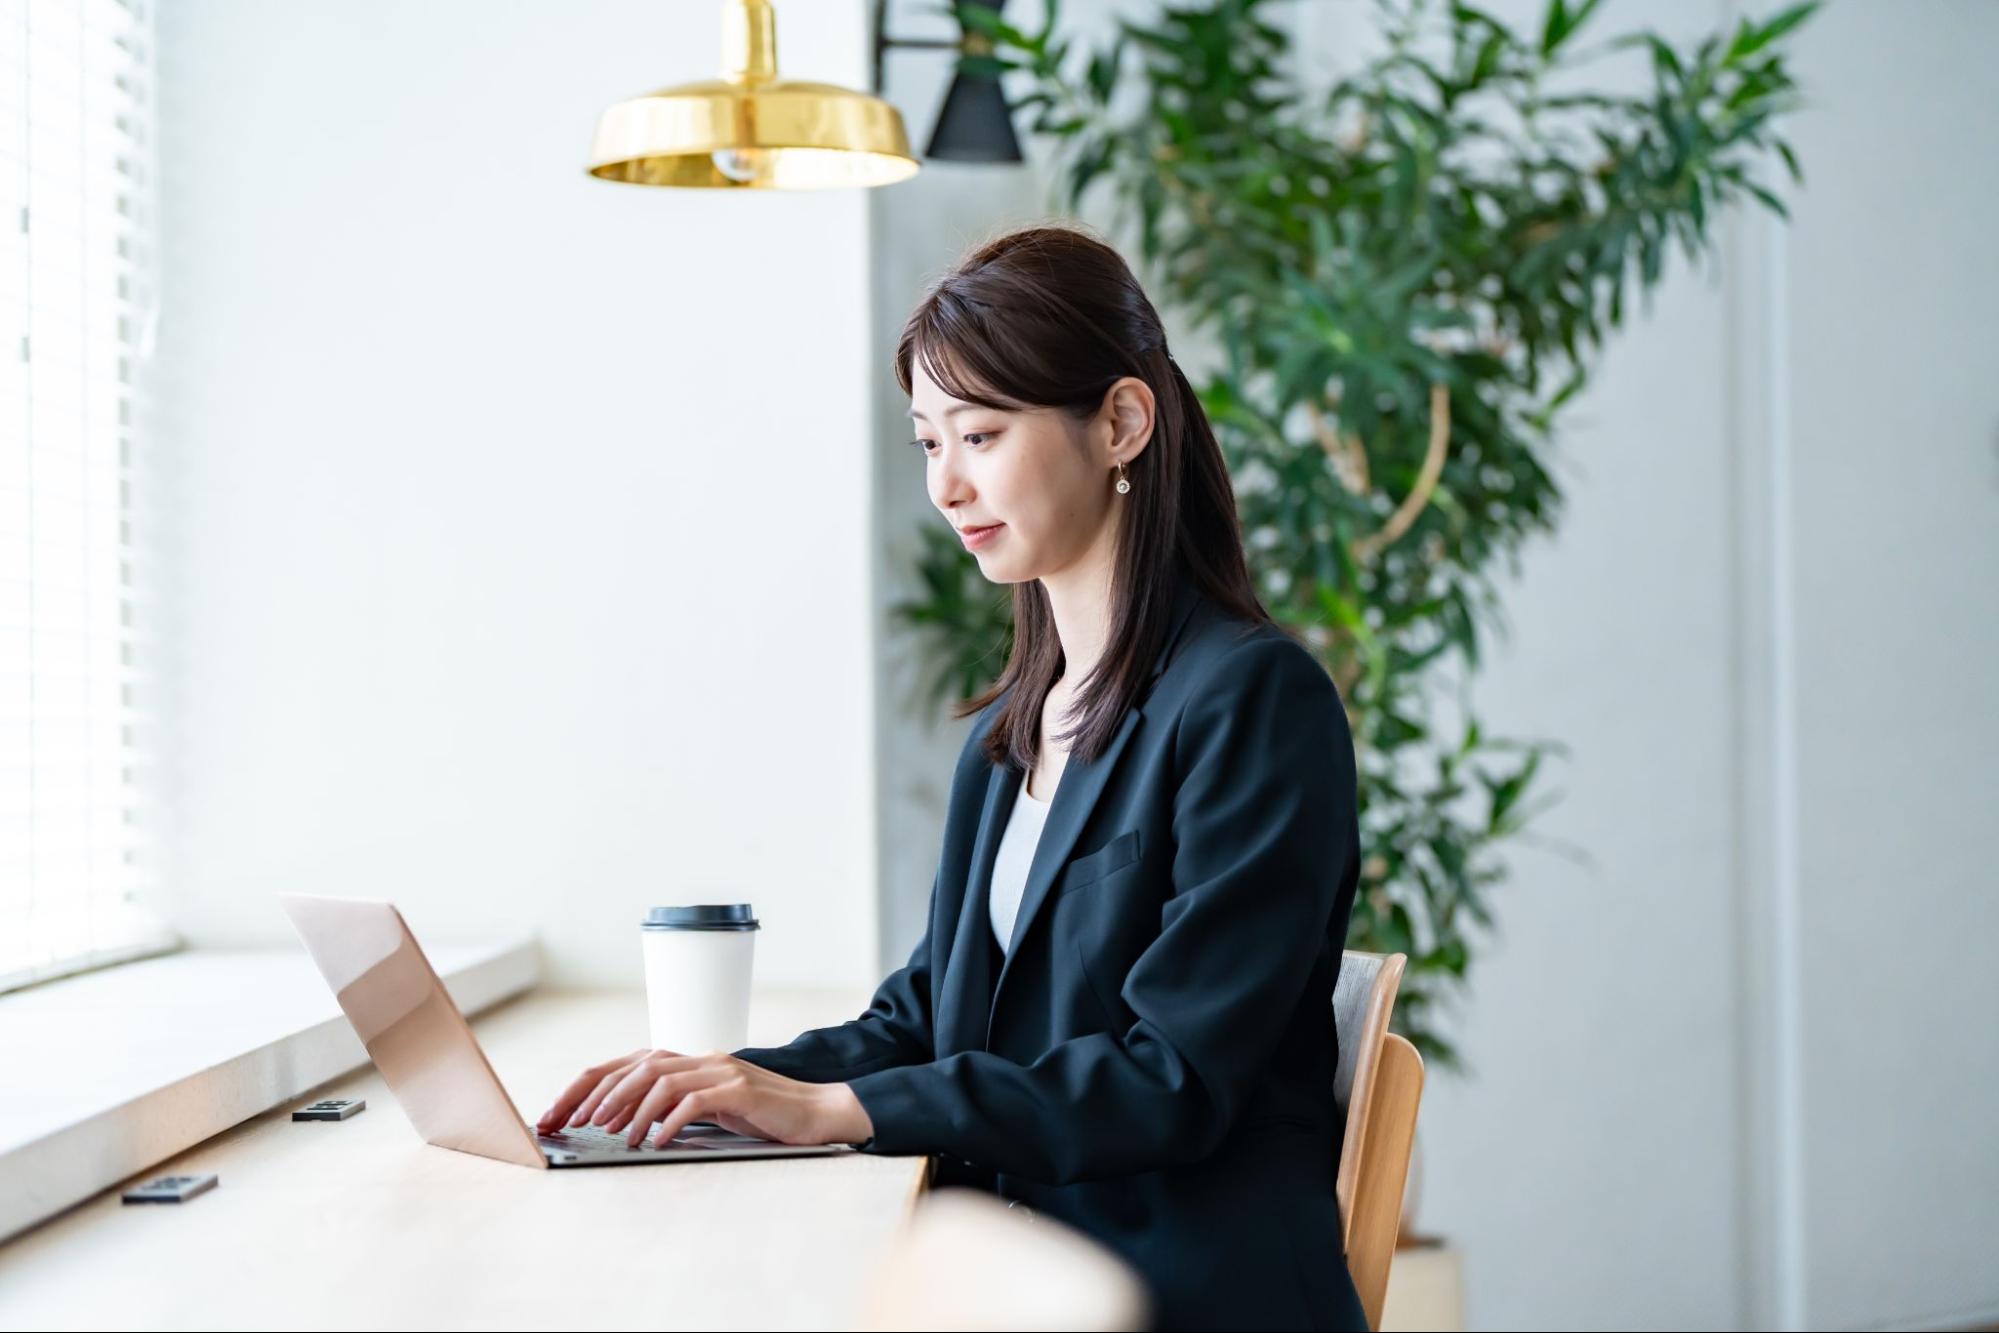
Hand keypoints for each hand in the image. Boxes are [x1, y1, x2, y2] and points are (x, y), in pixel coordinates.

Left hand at [535, 1047, 874, 1149]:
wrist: (815, 1115)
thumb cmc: (761, 1116)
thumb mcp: (708, 1109)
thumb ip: (672, 1107)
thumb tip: (622, 1125)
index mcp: (689, 1061)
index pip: (625, 1064)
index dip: (586, 1086)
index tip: (556, 1113)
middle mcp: (700, 1058)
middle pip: (634, 1065)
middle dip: (594, 1095)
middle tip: (568, 1124)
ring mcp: (721, 1069)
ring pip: (659, 1078)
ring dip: (628, 1107)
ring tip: (608, 1134)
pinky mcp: (739, 1089)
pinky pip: (693, 1100)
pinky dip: (667, 1120)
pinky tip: (654, 1141)